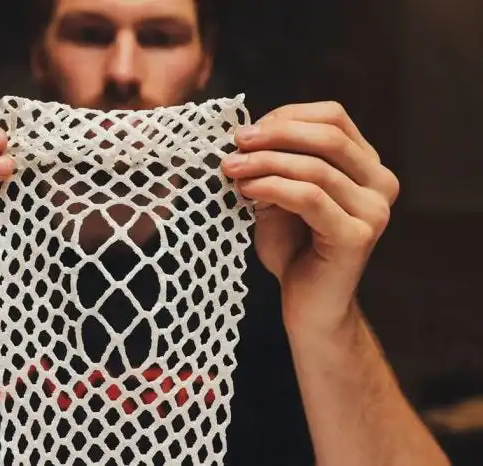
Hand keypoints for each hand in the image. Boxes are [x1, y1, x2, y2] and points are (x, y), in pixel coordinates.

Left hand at [221, 102, 399, 330]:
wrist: (308, 306)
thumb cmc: (292, 249)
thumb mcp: (279, 196)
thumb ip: (273, 166)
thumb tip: (243, 138)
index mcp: (367, 166)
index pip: (334, 117)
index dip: (288, 116)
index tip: (248, 130)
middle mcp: (380, 183)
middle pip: (328, 136)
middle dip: (275, 134)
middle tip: (236, 142)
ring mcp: (374, 210)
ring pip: (315, 167)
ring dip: (265, 162)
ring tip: (232, 169)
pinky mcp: (357, 235)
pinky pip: (309, 197)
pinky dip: (272, 187)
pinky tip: (246, 189)